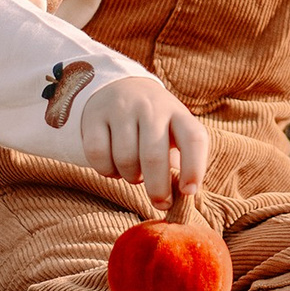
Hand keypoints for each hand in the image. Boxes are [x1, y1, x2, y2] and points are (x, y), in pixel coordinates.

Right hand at [78, 76, 208, 204]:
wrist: (120, 87)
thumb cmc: (155, 123)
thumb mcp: (175, 131)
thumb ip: (183, 159)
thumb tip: (184, 194)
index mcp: (177, 113)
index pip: (193, 138)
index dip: (194, 168)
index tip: (189, 192)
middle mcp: (150, 107)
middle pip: (154, 156)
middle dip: (157, 189)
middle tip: (161, 203)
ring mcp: (121, 109)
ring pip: (125, 159)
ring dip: (131, 177)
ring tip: (135, 173)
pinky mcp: (95, 116)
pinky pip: (98, 155)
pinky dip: (106, 171)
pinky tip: (113, 167)